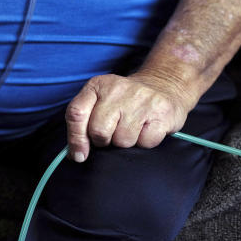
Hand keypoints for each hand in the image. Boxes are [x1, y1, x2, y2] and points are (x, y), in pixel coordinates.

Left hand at [64, 72, 192, 162]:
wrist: (164, 85)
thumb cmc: (126, 101)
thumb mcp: (100, 101)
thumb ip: (83, 123)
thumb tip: (76, 155)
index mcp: (98, 85)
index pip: (76, 114)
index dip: (76, 139)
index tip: (80, 155)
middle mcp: (118, 89)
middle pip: (99, 131)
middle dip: (104, 141)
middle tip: (113, 133)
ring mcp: (141, 99)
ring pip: (122, 140)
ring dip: (126, 141)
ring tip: (133, 128)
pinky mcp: (161, 112)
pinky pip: (145, 143)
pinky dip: (145, 142)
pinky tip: (147, 128)